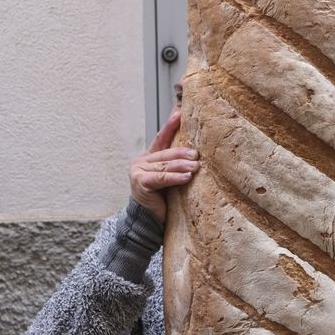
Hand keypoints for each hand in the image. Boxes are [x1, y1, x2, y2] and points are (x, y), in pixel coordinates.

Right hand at [129, 109, 196, 223]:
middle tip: (197, 153)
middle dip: (182, 152)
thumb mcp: (170, 177)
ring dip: (182, 165)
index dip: (170, 126)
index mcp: (147, 157)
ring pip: (164, 166)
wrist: (147, 221)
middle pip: (165, 153)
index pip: (161, 138)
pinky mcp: (139, 183)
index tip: (180, 112)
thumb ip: (175, 163)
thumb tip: (196, 150)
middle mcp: (140, 162)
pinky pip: (161, 178)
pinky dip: (175, 177)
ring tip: (196, 165)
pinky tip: (187, 177)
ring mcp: (137, 172)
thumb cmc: (162, 199)